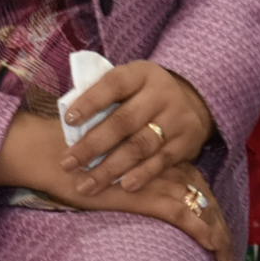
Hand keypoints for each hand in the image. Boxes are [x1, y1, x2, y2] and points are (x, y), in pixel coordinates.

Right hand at [0, 109, 237, 260]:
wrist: (54, 156)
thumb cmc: (72, 164)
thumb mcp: (105, 170)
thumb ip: (123, 179)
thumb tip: (127, 195)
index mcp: (154, 157)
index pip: (193, 181)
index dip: (207, 204)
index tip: (216, 228)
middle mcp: (162, 166)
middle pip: (204, 194)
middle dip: (219, 222)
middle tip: (228, 249)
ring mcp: (157, 180)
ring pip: (201, 206)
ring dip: (217, 232)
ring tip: (226, 257)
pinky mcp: (147, 196)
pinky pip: (185, 215)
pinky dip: (203, 231)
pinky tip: (215, 248)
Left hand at [55, 60, 212, 195]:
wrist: (191, 103)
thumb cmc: (142, 96)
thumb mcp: (128, 84)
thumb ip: (103, 97)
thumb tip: (68, 121)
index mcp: (141, 74)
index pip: (113, 84)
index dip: (90, 102)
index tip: (68, 120)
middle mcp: (162, 94)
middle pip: (124, 121)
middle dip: (92, 145)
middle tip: (67, 163)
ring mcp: (177, 119)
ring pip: (140, 146)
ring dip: (111, 168)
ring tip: (87, 184)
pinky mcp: (186, 143)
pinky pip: (161, 162)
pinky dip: (141, 175)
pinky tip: (122, 186)